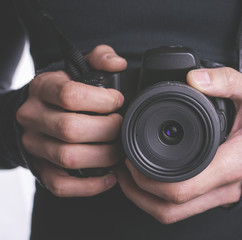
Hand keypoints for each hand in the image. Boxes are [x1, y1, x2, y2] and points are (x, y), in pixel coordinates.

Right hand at [16, 45, 126, 196]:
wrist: (37, 113)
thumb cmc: (66, 90)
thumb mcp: (80, 68)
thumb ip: (100, 58)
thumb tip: (118, 64)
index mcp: (43, 88)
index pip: (70, 95)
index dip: (102, 100)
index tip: (118, 101)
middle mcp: (33, 117)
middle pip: (70, 129)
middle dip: (107, 129)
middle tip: (121, 126)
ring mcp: (35, 146)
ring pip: (69, 158)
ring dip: (103, 156)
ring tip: (119, 149)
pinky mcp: (42, 170)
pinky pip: (62, 185)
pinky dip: (90, 186)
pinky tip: (110, 176)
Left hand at [116, 67, 241, 223]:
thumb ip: (223, 81)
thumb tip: (192, 77)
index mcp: (231, 164)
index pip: (180, 188)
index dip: (147, 180)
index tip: (131, 159)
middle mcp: (227, 188)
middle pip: (171, 209)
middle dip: (139, 193)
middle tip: (123, 168)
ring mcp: (225, 196)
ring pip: (176, 215)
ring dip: (147, 201)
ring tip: (131, 177)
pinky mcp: (222, 197)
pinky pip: (186, 209)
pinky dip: (163, 200)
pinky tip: (154, 181)